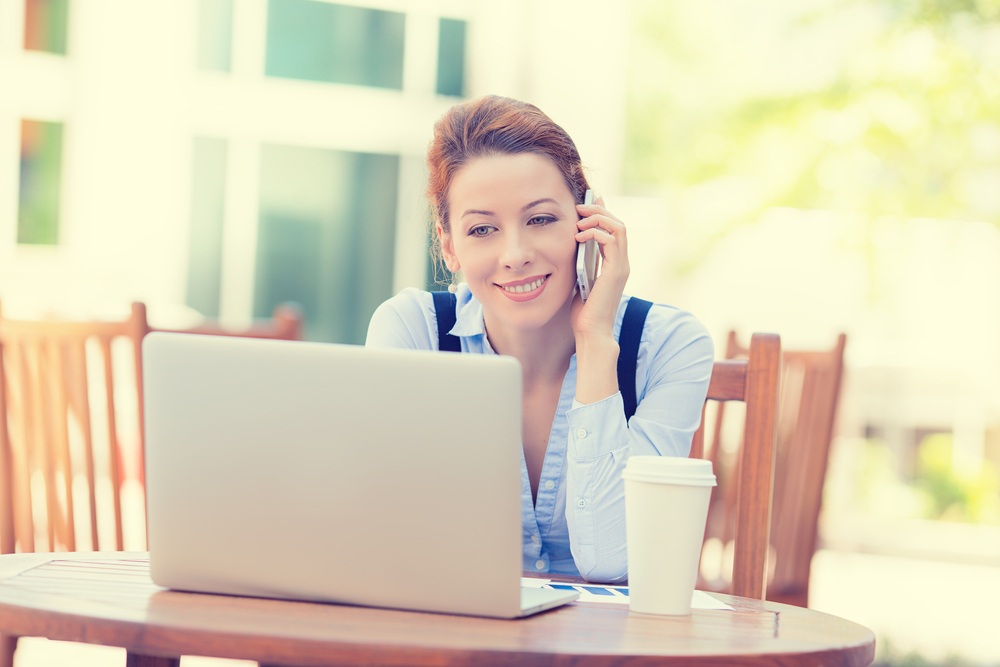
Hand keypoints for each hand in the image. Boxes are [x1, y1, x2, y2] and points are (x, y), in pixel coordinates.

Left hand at [570, 196, 629, 344]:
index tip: (586, 204)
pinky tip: (578, 237)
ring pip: (617, 228)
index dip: (602, 214)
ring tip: (578, 221)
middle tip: (579, 208)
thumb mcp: (580, 280)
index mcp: (614, 264)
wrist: (590, 332)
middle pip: (618, 224)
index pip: (613, 230)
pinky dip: (596, 233)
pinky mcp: (616, 272)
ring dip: (597, 219)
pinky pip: (612, 241)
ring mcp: (621, 267)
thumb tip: (572, 246)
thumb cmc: (583, 312)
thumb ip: (582, 263)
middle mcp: (621, 263)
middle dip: (598, 211)